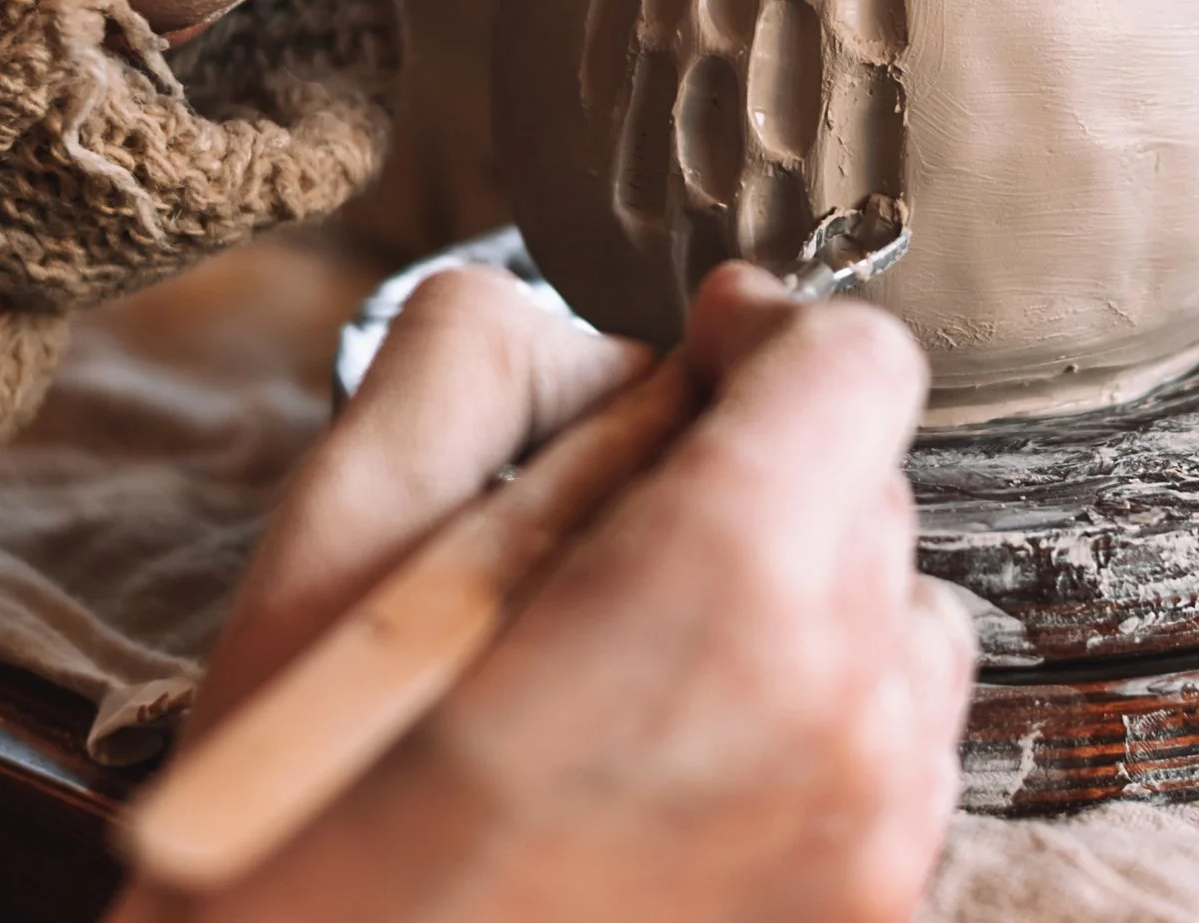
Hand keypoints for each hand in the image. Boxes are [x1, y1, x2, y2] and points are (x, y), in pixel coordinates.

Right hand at [109, 261, 968, 922]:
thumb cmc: (299, 838)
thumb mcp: (334, 549)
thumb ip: (475, 365)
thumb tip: (599, 334)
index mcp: (723, 584)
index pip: (859, 363)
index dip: (764, 334)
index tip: (692, 360)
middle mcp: (844, 711)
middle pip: (871, 493)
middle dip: (756, 476)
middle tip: (608, 540)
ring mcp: (877, 839)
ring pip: (900, 627)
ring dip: (798, 608)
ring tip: (637, 675)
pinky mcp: (873, 919)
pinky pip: (892, 759)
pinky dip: (811, 729)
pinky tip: (668, 776)